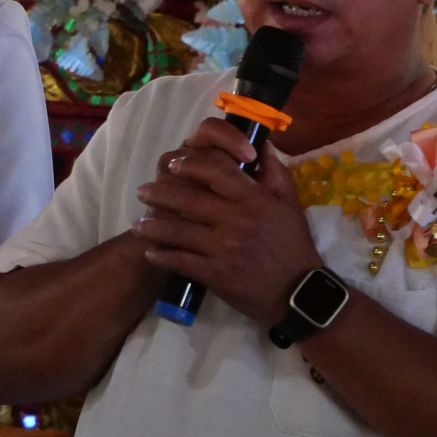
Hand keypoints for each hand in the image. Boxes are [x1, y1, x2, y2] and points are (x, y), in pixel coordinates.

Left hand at [133, 117, 320, 326]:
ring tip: (137, 224)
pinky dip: (161, 255)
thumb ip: (274, 171)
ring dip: (152, 225)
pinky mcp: (216, 274)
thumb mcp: (290, 203)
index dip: (189, 163)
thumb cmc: (293, 244)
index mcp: (253, 199)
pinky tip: (150, 252)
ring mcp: (223, 248)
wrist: (299, 293)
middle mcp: (235, 220)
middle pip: (187, 198)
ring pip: (177, 230)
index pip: (215, 169)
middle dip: (160, 192)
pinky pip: (180, 261)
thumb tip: (261, 143)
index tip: (174, 165)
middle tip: (143, 191)